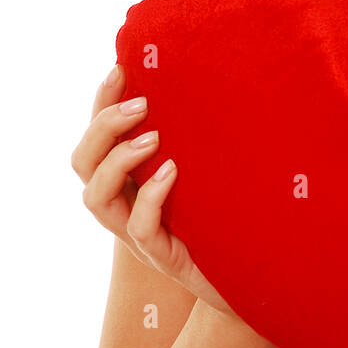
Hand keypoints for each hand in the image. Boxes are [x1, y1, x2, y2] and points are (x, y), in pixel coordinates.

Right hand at [71, 63, 236, 314]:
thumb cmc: (240, 219)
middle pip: (83, 164)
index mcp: (133, 182)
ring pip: (96, 198)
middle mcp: (128, 207)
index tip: (121, 68)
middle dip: (103, 126)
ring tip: (152, 136)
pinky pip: (138, 228)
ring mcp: (142, 236)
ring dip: (118, 160)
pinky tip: (173, 172)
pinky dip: (150, 195)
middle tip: (141, 103)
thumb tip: (222, 78)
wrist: (264, 279)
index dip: (100, 105)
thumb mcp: (219, 170)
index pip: (98, 139)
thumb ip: (206, 138)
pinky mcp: (164, 260)